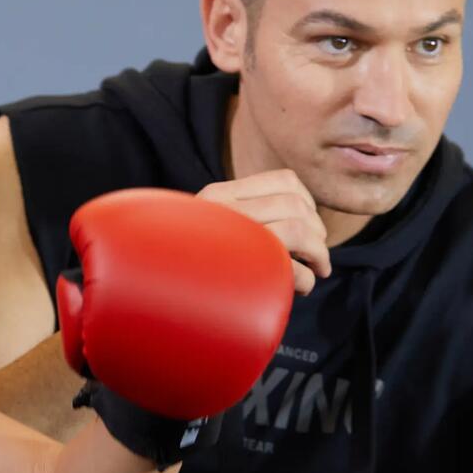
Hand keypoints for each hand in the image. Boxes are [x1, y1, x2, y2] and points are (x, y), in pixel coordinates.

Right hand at [196, 169, 329, 293]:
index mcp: (220, 195)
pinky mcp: (238, 270)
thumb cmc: (189, 267)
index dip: (310, 204)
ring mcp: (230, 238)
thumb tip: (304, 216)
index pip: (286, 180)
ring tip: (317, 271)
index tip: (310, 226)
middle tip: (317, 257)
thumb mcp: (213, 229)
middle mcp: (224, 210)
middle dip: (318, 232)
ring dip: (319, 253)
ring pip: (299, 229)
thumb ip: (246, 215)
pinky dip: (306, 279)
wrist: (153, 292)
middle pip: (297, 205)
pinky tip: (298, 289)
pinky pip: (291, 266)